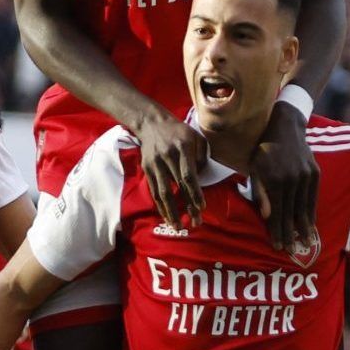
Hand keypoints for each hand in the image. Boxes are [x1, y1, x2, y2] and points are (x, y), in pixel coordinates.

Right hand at [132, 112, 207, 228]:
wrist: (152, 123)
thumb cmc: (180, 132)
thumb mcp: (196, 137)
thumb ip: (202, 156)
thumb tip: (202, 178)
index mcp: (182, 148)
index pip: (189, 175)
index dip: (195, 192)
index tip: (202, 207)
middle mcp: (168, 156)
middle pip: (177, 186)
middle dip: (187, 206)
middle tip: (196, 223)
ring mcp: (155, 164)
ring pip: (163, 192)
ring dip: (171, 211)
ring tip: (178, 227)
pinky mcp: (147, 169)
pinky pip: (154, 191)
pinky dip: (160, 205)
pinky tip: (166, 216)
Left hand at [250, 107, 320, 253]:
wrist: (284, 127)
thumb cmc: (263, 150)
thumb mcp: (255, 169)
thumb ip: (261, 193)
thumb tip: (268, 216)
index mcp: (274, 180)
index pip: (277, 212)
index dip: (277, 231)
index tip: (277, 246)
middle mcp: (292, 179)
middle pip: (291, 213)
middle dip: (290, 234)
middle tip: (292, 252)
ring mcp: (305, 176)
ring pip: (305, 207)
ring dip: (305, 228)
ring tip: (306, 244)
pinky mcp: (315, 173)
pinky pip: (313, 198)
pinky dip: (312, 212)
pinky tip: (311, 225)